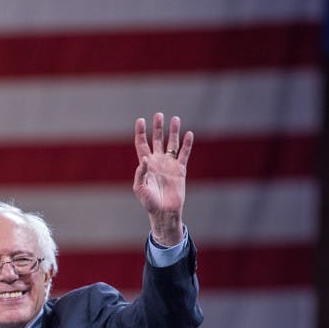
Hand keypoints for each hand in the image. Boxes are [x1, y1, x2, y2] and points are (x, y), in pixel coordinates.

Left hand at [133, 112, 192, 245]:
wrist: (164, 212)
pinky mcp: (180, 170)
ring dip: (173, 132)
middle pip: (158, 139)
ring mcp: (169, 164)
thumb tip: (145, 159)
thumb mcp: (140, 188)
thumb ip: (140, 173)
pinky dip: (187, 144)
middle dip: (158, 127)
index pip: (142, 144)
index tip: (141, 120)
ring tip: (175, 119)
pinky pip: (184, 154)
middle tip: (159, 115)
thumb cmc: (149, 202)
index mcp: (145, 164)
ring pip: (172, 144)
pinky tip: (189, 134)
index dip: (141, 132)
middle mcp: (157, 161)